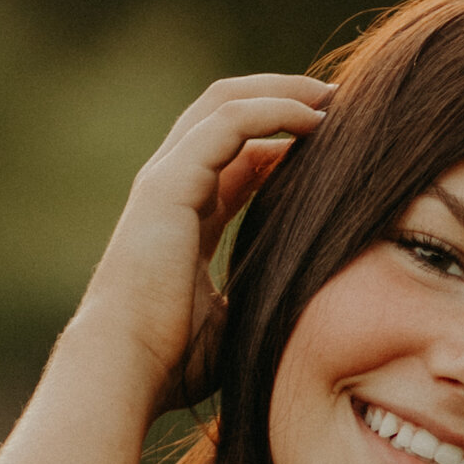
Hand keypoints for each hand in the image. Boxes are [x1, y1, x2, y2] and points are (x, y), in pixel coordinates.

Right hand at [73, 72, 332, 413]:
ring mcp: (165, 180)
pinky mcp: (168, 182)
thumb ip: (256, 292)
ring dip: (281, 92)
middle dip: (280, 98)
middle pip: (225, 116)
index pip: (235, 158)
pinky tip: (313, 118)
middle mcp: (171, 190)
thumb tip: (306, 299)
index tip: (334, 141)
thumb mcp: (231, 318)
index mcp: (184, 219)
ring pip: (224, 104)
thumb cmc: (172, 363)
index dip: (281, 140)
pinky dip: (272, 109)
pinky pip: (227, 123)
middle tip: (336, 101)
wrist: (127, 371)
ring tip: (331, 97)